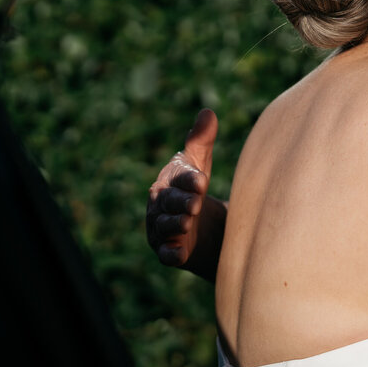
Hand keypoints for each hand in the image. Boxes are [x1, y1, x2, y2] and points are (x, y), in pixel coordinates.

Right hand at [146, 109, 221, 279]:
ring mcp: (161, 229)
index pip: (178, 178)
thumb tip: (208, 112)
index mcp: (167, 182)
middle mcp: (159, 205)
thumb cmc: (193, 190)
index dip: (189, 179)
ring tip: (187, 223)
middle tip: (195, 203)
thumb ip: (201, 141)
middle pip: (168, 203)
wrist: (195, 226)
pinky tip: (178, 255)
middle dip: (180, 202)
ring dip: (175, 225)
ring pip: (165, 226)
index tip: (202, 180)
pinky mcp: (167, 251)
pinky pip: (165, 254)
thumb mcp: (198, 166)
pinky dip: (169, 254)